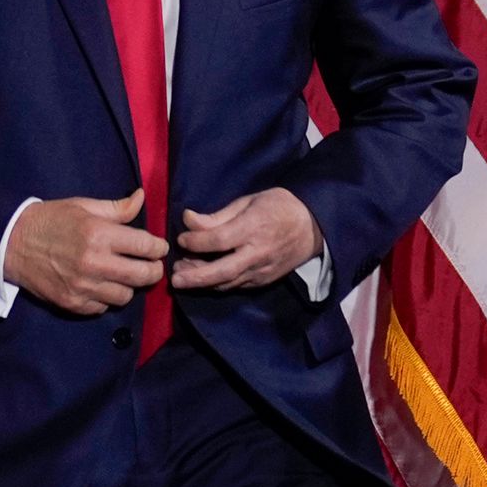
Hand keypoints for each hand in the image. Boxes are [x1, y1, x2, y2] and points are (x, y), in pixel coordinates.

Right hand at [7, 190, 167, 315]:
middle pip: (142, 275)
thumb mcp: (83, 206)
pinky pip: (103, 307)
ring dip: (129, 286)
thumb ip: (116, 208)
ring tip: (123, 276)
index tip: (158, 248)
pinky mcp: (72, 303)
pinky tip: (101, 285)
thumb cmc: (50, 220)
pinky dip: (106, 298)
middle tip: (150, 266)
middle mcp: (94, 262)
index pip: (145, 246)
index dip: (158, 248)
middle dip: (153, 270)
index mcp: (98, 234)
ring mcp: (83, 286)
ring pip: (126, 295)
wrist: (11, 243)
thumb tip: (142, 198)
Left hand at [173, 189, 321, 291]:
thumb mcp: (249, 201)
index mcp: (254, 227)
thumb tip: (188, 220)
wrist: (313, 227)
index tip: (182, 238)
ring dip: (202, 282)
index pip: (218, 240)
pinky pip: (236, 285)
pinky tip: (204, 277)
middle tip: (174, 278)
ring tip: (183, 275)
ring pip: (227, 283)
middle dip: (195, 277)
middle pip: (221, 271)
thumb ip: (218, 216)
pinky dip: (217, 284)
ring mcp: (262, 270)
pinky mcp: (264, 281)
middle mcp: (258, 253)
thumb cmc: (278, 207)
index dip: (196, 242)